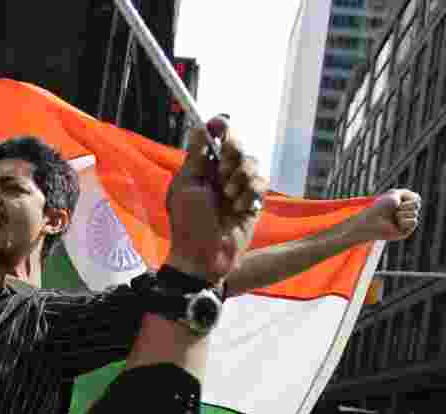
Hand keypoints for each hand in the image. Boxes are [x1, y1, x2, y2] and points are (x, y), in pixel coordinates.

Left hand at [165, 117, 267, 282]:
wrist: (204, 256)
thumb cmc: (188, 223)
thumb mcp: (187, 186)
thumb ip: (196, 156)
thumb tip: (200, 125)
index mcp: (201, 168)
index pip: (214, 138)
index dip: (220, 127)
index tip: (221, 123)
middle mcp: (220, 174)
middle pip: (236, 144)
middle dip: (233, 151)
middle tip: (224, 168)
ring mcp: (238, 186)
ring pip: (251, 161)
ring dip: (241, 174)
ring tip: (228, 195)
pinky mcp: (253, 200)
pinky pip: (261, 181)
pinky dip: (250, 191)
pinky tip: (239, 207)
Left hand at [352, 189, 421, 242]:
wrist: (370, 221)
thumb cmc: (380, 207)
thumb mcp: (393, 195)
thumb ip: (408, 194)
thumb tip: (417, 200)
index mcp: (404, 203)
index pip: (417, 198)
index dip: (407, 198)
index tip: (396, 201)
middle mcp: (407, 212)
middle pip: (417, 205)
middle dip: (405, 205)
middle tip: (394, 210)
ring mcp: (407, 221)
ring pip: (415, 213)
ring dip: (402, 213)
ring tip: (394, 217)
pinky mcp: (406, 230)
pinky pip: (414, 221)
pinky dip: (404, 221)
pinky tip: (397, 223)